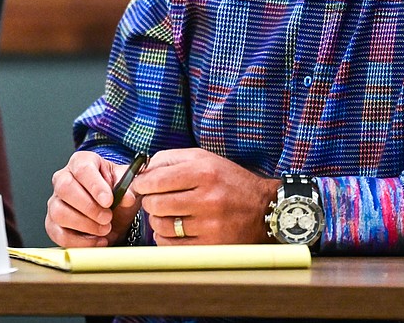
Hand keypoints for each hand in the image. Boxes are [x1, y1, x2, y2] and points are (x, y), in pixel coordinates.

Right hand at [45, 150, 141, 247]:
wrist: (113, 212)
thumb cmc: (116, 193)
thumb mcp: (126, 185)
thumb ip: (129, 188)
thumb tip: (127, 197)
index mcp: (82, 162)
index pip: (83, 168)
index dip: (95, 185)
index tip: (109, 201)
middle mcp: (63, 178)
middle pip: (65, 188)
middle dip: (89, 207)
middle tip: (108, 217)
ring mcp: (55, 201)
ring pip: (59, 212)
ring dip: (85, 225)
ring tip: (105, 229)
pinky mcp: (53, 223)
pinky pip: (59, 234)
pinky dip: (80, 242)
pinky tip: (98, 240)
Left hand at [131, 147, 279, 244]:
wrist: (264, 208)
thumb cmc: (228, 181)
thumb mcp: (204, 159)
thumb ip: (170, 159)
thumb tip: (142, 171)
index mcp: (204, 172)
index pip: (156, 180)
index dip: (141, 184)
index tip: (140, 186)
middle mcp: (207, 198)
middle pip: (156, 204)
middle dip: (149, 202)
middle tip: (154, 200)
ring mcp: (210, 224)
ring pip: (161, 225)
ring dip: (156, 220)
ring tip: (166, 215)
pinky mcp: (211, 245)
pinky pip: (171, 245)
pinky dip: (165, 238)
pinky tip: (172, 230)